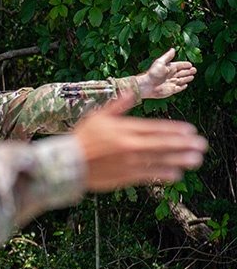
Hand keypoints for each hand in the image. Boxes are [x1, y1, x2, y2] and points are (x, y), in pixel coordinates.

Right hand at [72, 96, 206, 191]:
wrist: (67, 162)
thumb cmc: (81, 138)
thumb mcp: (98, 117)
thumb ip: (118, 106)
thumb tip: (131, 92)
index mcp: (124, 129)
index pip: (156, 127)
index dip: (175, 129)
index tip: (190, 130)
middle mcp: (129, 144)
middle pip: (162, 143)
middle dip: (184, 144)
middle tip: (201, 144)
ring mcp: (128, 161)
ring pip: (159, 159)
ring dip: (180, 159)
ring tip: (195, 159)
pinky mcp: (124, 176)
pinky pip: (148, 174)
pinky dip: (163, 174)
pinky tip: (176, 173)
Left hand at [136, 48, 196, 99]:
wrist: (147, 86)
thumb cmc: (153, 74)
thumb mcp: (160, 62)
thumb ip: (167, 56)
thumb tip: (173, 48)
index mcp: (170, 68)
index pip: (180, 65)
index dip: (185, 65)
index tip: (190, 64)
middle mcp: (171, 75)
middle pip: (182, 72)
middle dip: (189, 71)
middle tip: (194, 70)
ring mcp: (172, 83)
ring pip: (182, 80)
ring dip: (187, 78)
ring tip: (192, 76)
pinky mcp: (171, 90)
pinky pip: (179, 88)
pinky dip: (183, 87)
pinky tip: (185, 85)